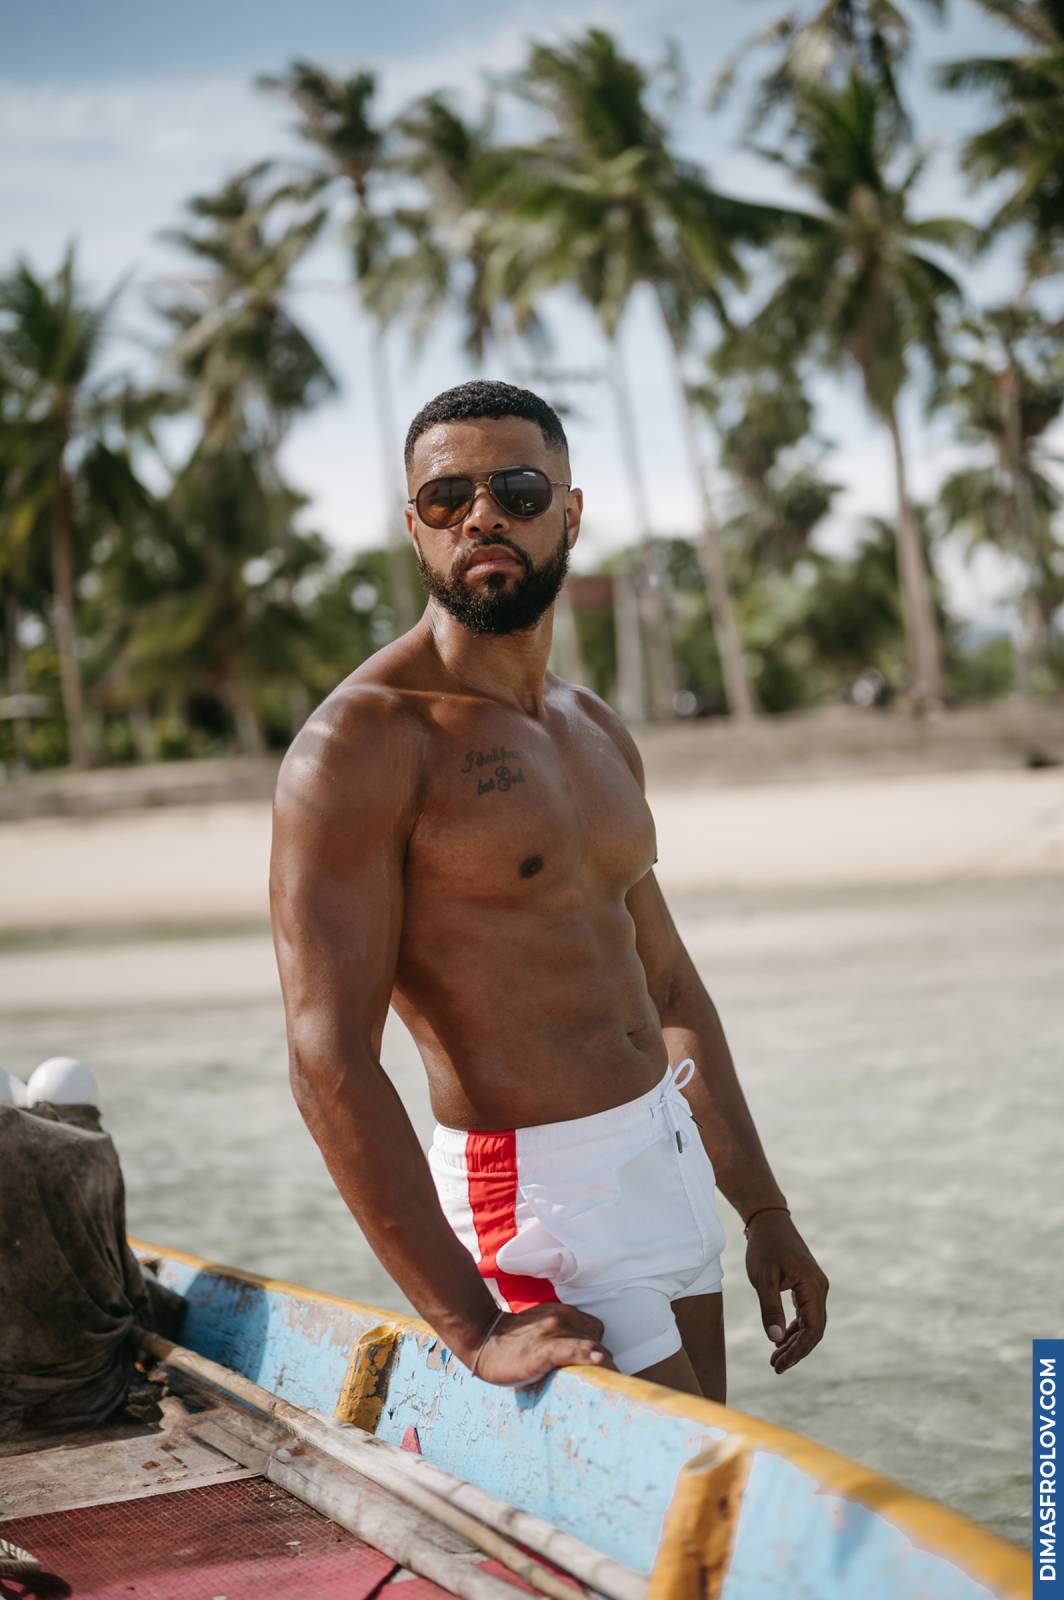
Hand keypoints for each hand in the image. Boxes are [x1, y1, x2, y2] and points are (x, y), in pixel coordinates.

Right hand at [470, 1303, 616, 1387]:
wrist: (483, 1338)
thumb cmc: (516, 1339)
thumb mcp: (545, 1328)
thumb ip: (567, 1335)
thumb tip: (588, 1359)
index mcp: (565, 1314)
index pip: (596, 1333)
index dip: (599, 1353)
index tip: (601, 1374)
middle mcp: (563, 1319)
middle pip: (597, 1343)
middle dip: (603, 1365)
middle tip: (603, 1388)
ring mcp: (552, 1332)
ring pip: (589, 1346)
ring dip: (600, 1366)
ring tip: (603, 1386)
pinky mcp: (542, 1349)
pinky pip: (569, 1348)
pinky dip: (583, 1353)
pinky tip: (595, 1359)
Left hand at [745, 1212, 828, 1373]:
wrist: (768, 1221)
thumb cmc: (764, 1247)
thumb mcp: (763, 1278)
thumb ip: (769, 1309)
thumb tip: (774, 1340)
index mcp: (813, 1287)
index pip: (813, 1329)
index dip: (799, 1350)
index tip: (781, 1363)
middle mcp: (819, 1288)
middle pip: (814, 1330)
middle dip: (796, 1351)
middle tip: (776, 1367)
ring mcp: (815, 1287)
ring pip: (810, 1323)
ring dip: (794, 1342)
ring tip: (776, 1359)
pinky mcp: (807, 1285)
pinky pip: (805, 1313)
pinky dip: (793, 1328)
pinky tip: (780, 1340)